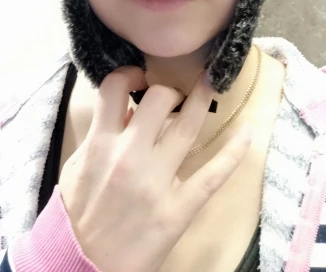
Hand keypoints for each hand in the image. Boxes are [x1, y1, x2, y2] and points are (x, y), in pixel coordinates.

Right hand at [58, 66, 252, 271]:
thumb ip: (99, 134)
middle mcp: (129, 155)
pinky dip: (233, 151)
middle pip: (159, 99)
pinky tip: (247, 132)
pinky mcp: (179, 208)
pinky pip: (212, 174)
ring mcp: (157, 181)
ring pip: (188, 125)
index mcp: (100, 143)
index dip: (130, 74)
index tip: (140, 77)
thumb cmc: (79, 213)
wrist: (83, 264)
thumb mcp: (78, 166)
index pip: (115, 87)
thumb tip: (125, 107)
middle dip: (168, 90)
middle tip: (172, 97)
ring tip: (210, 85)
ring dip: (202, 100)